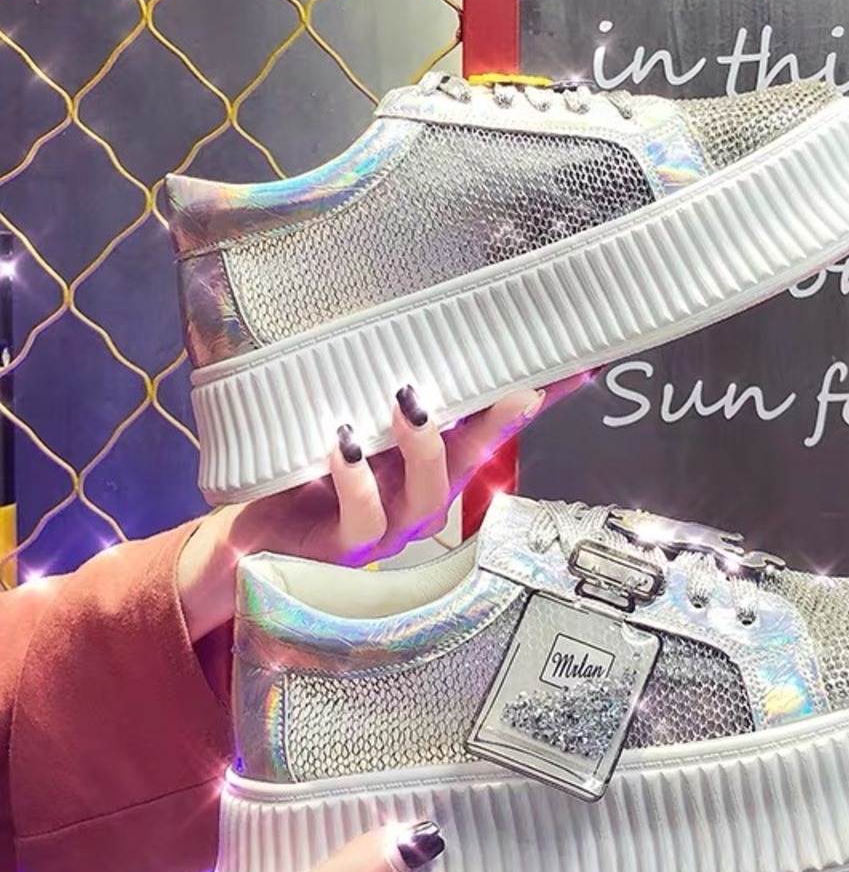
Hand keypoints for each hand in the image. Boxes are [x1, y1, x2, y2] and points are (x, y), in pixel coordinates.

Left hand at [178, 379, 584, 639]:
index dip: (535, 400)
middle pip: (471, 462)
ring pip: (424, 496)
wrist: (247, 542)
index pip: (492, 428)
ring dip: (422, 449)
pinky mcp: (339, 547)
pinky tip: (341, 448)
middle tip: (516, 387)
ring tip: (409, 404)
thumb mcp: (348, 424)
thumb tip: (394, 324)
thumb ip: (375, 387)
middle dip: (497, 424)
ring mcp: (386, 526)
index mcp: (428, 463)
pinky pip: (360, 521)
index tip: (578, 366)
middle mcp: (417, 496)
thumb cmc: (306, 476)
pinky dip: (354, 485)